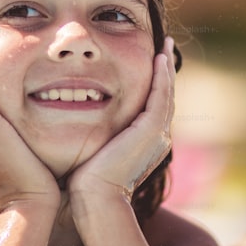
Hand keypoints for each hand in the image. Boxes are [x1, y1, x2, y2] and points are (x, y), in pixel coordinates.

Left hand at [67, 37, 175, 201]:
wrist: (96, 198)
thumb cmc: (87, 186)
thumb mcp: (94, 157)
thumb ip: (95, 143)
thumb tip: (79, 137)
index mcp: (146, 146)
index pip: (153, 109)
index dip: (154, 87)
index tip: (151, 68)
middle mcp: (158, 140)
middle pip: (165, 99)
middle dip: (165, 74)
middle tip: (165, 49)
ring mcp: (158, 134)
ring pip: (167, 93)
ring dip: (166, 68)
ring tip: (166, 46)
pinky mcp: (152, 128)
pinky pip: (161, 93)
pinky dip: (162, 74)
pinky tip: (159, 56)